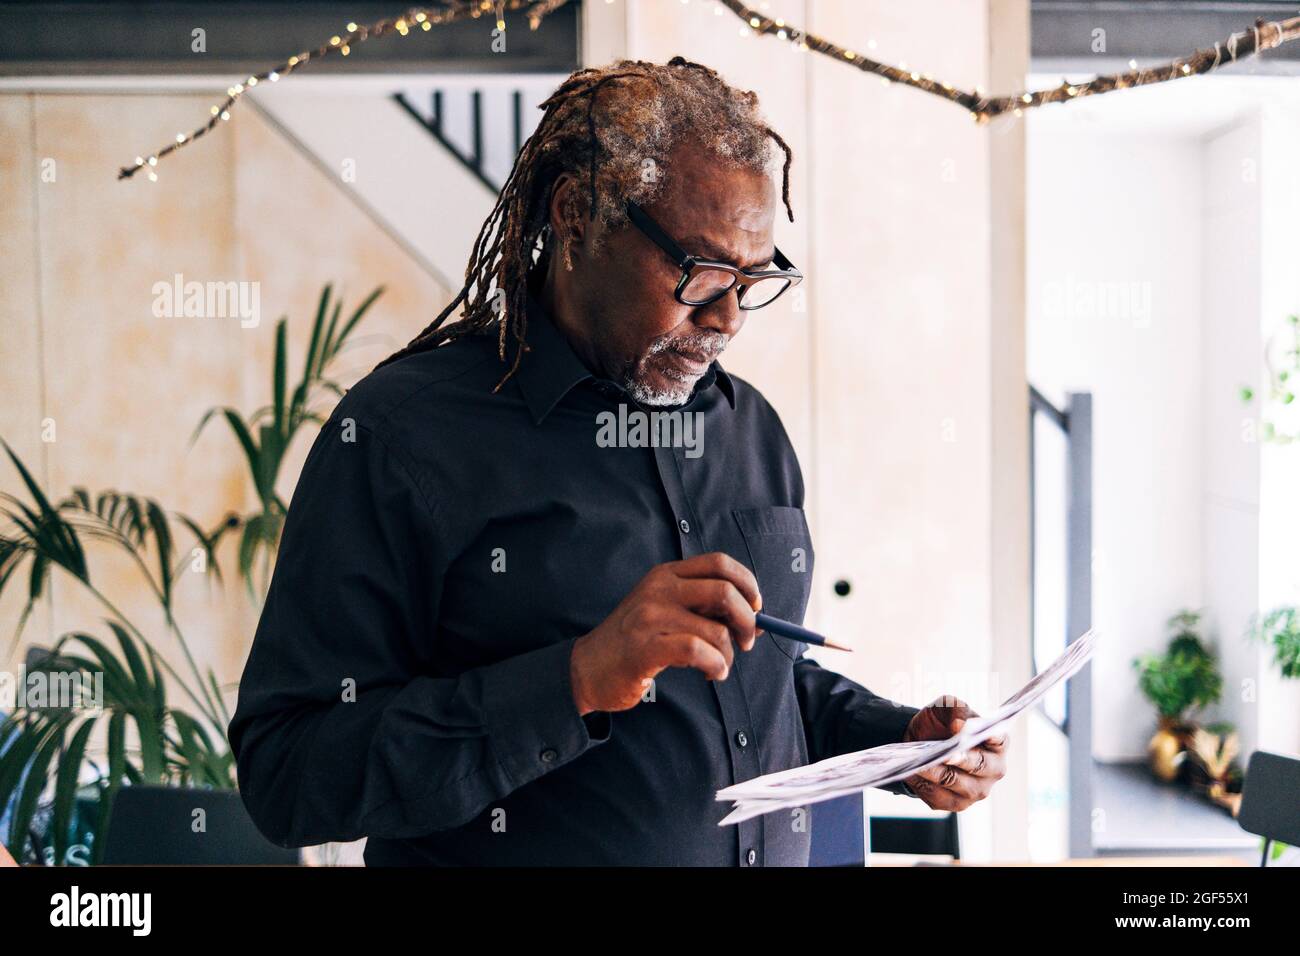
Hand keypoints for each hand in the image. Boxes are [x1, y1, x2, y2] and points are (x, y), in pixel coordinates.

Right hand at [570, 552, 762, 714]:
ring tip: (717, 667)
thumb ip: (706, 611)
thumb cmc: (634, 643)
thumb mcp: (667, 613)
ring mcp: (650, 616)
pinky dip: (715, 665)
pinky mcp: (645, 647)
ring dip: (728, 655)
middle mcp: (659, 589)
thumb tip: (758, 621)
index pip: (720, 563)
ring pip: (716, 629)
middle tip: (746, 642)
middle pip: (725, 591)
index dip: (748, 584)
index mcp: (666, 574)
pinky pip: (698, 650)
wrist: (587, 668)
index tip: (756, 608)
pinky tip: (709, 673)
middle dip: (748, 620)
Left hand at [901, 697, 1007, 810]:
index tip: (984, 733)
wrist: (919, 743)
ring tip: (921, 764)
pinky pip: (939, 797)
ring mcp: (976, 790)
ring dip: (938, 774)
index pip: (1000, 740)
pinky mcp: (955, 803)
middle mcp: (993, 770)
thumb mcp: (946, 707)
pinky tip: (912, 773)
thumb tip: (959, 726)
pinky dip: (924, 785)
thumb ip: (956, 710)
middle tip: (947, 754)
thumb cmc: (940, 724)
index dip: (993, 737)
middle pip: (981, 766)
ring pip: (957, 783)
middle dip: (963, 760)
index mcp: (996, 744)